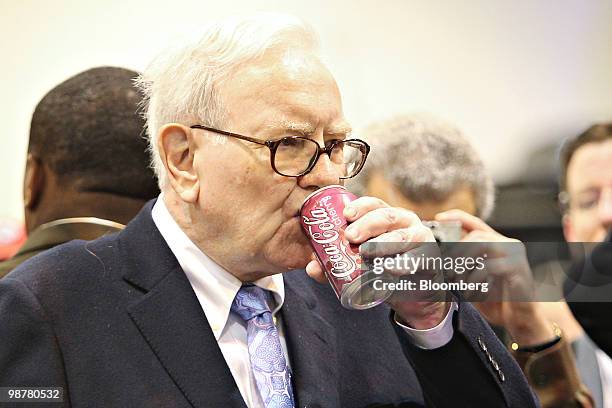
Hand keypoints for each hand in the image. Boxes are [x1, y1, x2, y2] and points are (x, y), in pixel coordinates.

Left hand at [305, 196, 448, 329]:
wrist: (415, 293)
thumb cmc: (385, 270)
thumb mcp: (361, 264)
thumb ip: (337, 264)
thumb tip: (312, 267)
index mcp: (387, 218)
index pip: (374, 204)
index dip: (360, 206)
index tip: (346, 215)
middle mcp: (406, 224)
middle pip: (388, 216)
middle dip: (368, 224)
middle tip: (350, 237)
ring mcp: (421, 240)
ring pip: (404, 237)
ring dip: (384, 244)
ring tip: (367, 253)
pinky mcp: (430, 260)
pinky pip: (418, 260)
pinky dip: (403, 264)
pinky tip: (390, 270)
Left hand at [436, 210, 555, 345]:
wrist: (520, 318)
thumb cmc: (495, 298)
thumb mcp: (472, 279)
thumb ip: (461, 265)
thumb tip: (437, 254)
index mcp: (495, 243)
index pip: (475, 222)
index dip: (456, 217)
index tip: (438, 219)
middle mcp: (507, 244)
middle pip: (475, 235)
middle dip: (456, 251)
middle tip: (446, 270)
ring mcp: (515, 254)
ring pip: (483, 244)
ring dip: (463, 262)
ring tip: (456, 280)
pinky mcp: (518, 268)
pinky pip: (489, 266)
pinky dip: (474, 278)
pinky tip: (470, 292)